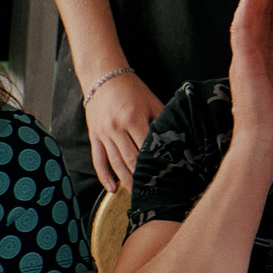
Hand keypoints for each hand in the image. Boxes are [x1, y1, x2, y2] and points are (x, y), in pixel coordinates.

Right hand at [85, 72, 166, 193]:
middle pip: (131, 160)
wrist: (102, 76)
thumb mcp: (152, 101)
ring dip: (126, 181)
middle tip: (155, 192)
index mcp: (133, 118)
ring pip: (116, 163)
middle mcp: (116, 128)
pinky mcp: (94, 136)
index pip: (147, 147)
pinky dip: (104, 176)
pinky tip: (112, 189)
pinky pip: (98, 160)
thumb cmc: (131, 89)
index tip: (168, 176)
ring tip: (137, 195)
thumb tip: (178, 139)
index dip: (157, 163)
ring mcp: (103, 133)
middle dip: (143, 178)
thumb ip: (162, 120)